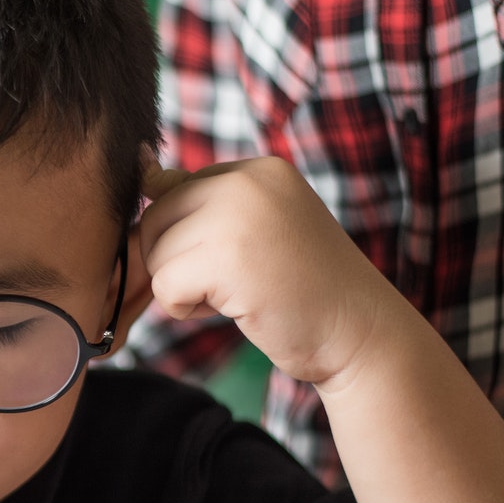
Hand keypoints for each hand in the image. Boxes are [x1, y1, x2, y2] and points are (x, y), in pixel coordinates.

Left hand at [132, 155, 400, 388]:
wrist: (362, 333)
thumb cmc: (305, 288)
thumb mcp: (257, 228)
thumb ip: (205, 203)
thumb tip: (141, 175)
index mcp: (260, 169)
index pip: (176, 189)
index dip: (190, 237)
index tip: (238, 258)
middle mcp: (248, 180)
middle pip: (157, 216)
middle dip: (179, 260)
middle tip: (234, 281)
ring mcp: (238, 215)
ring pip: (154, 251)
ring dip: (183, 286)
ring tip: (238, 292)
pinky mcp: (227, 258)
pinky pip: (164, 285)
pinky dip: (186, 309)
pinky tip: (233, 309)